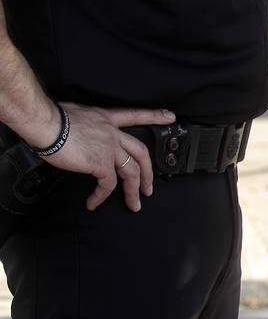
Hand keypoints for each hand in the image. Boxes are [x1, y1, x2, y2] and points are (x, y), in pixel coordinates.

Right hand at [44, 102, 173, 211]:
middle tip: (149, 188)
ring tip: (133, 204)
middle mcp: (113, 133)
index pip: (135, 115)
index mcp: (106, 119)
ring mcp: (110, 148)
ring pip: (131, 172)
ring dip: (133, 191)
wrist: (46, 124)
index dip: (154, 116)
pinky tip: (94, 203)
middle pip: (140, 153)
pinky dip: (102, 196)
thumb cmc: (52, 118)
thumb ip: (85, 126)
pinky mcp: (101, 162)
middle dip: (148, 173)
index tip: (170, 117)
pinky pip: (108, 185)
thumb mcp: (76, 114)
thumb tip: (78, 132)